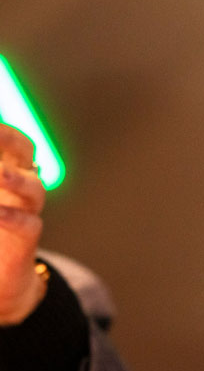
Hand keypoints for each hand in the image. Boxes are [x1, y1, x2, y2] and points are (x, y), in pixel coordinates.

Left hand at [0, 123, 45, 324]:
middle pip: (25, 153)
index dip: (2, 130)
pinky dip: (12, 217)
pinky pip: (28, 224)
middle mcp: (19, 187)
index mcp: (4, 170)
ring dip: (15, 179)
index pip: (8, 140)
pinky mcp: (27, 241)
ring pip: (34, 189)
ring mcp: (27, 212)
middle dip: (8, 139)